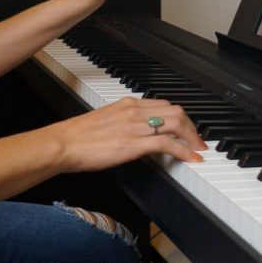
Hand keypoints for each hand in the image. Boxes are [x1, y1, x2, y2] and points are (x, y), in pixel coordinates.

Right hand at [45, 97, 205, 172]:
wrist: (63, 143)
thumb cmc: (76, 137)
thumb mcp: (104, 122)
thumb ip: (122, 123)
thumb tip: (134, 135)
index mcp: (127, 103)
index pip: (163, 105)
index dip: (180, 117)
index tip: (186, 129)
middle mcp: (134, 111)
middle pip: (176, 111)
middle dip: (192, 126)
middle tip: (197, 140)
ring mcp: (135, 126)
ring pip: (176, 124)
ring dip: (192, 138)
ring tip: (198, 150)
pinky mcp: (134, 143)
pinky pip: (168, 143)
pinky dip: (184, 151)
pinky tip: (191, 159)